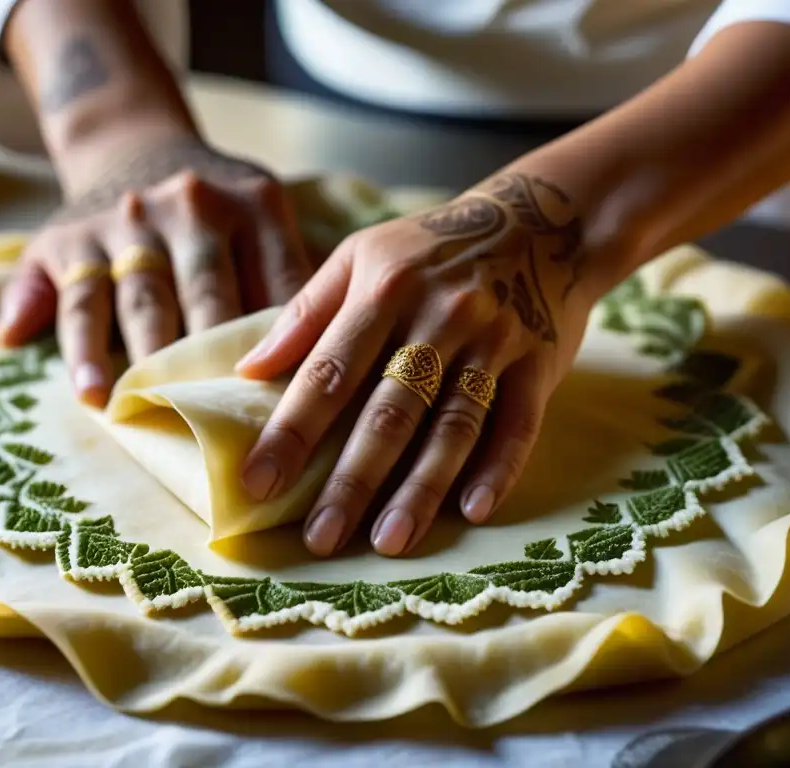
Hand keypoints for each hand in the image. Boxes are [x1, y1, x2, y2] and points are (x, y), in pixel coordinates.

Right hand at [0, 132, 310, 405]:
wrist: (131, 143)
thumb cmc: (215, 209)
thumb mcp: (264, 215)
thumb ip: (292, 274)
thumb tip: (327, 355)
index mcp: (255, 205)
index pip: (280, 281)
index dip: (288, 345)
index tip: (291, 404)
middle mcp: (192, 206)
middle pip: (210, 295)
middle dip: (217, 361)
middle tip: (225, 425)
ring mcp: (130, 221)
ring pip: (144, 303)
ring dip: (147, 362)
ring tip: (147, 413)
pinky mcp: (72, 239)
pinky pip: (79, 302)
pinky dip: (81, 349)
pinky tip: (91, 395)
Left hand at [236, 172, 603, 557]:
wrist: (541, 219)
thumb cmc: (432, 246)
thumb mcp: (363, 255)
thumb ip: (306, 312)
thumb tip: (248, 368)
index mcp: (383, 289)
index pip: (328, 372)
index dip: (291, 431)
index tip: (258, 483)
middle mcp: (437, 317)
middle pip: (389, 410)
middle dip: (351, 479)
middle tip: (320, 538)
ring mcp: (492, 342)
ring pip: (452, 425)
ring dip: (421, 487)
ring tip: (389, 541)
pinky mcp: (538, 364)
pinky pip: (517, 424)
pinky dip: (497, 468)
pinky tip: (472, 510)